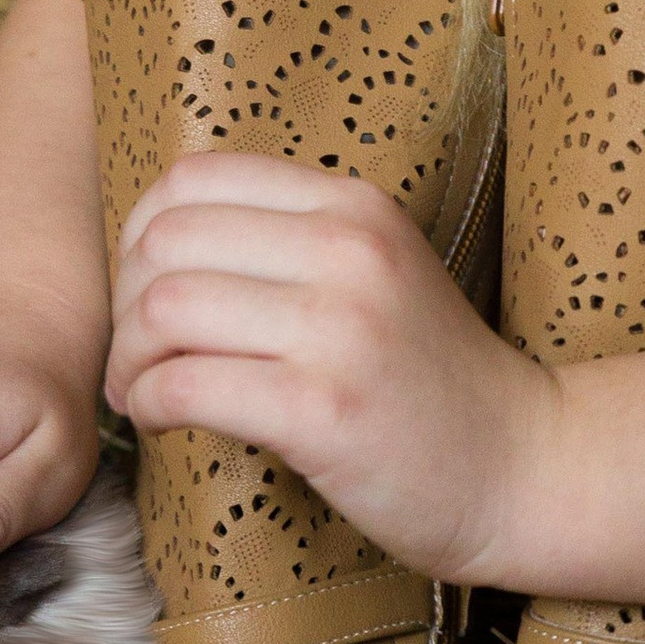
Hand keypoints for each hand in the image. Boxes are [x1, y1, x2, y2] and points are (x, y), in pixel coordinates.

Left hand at [104, 153, 550, 579]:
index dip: (140, 233)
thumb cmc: (425, 377)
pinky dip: (149, 402)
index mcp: (353, 205)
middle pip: (165, 241)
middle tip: (135, 354)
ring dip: (128, 359)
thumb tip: (151, 241)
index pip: (195, 177)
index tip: (144, 290)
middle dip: (123, 303)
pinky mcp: (324, 411)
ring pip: (164, 309)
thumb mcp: (373, 271)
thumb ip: (286, 239)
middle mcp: (348, 250)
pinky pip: (187, 385)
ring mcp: (339, 329)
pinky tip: (162, 418)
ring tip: (140, 390)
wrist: (521, 466)